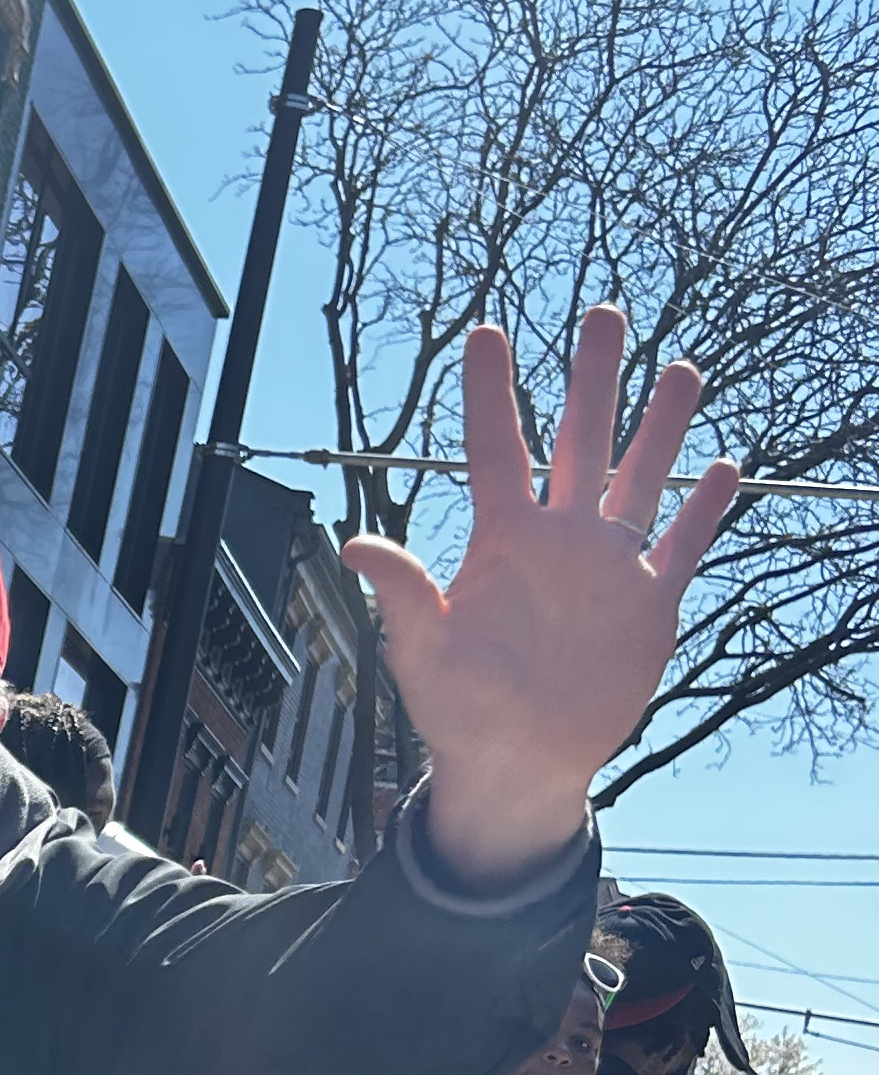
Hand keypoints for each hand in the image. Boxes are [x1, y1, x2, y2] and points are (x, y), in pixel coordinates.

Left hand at [342, 309, 737, 888]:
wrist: (517, 763)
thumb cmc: (458, 708)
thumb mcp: (422, 650)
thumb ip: (401, 592)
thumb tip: (352, 543)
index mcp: (501, 540)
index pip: (495, 449)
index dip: (489, 391)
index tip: (485, 330)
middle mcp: (557, 538)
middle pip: (579, 441)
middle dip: (592, 379)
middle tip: (605, 312)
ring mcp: (606, 566)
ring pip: (639, 478)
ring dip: (660, 427)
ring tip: (680, 367)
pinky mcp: (648, 604)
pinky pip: (680, 545)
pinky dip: (702, 510)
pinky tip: (722, 466)